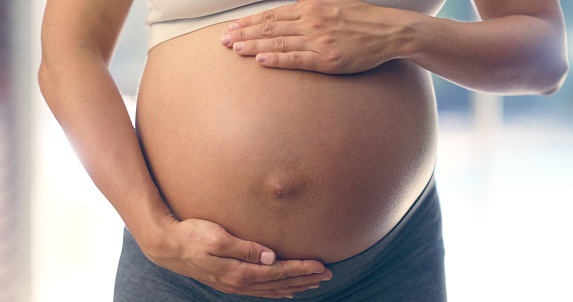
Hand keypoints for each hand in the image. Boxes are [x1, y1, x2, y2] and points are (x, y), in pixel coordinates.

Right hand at [138, 218, 331, 298]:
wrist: (167, 246)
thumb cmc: (192, 236)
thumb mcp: (217, 238)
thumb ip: (246, 248)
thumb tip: (272, 257)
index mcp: (239, 272)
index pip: (278, 272)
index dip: (301, 269)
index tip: (321, 266)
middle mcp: (239, 282)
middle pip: (279, 283)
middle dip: (305, 279)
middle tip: (328, 275)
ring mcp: (234, 284)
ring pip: (272, 289)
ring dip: (294, 286)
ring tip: (313, 284)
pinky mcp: (229, 281)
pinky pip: (260, 290)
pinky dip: (276, 291)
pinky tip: (285, 291)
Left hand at [220, 0, 417, 73]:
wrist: (388, 31)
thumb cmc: (361, 19)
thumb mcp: (332, 3)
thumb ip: (309, 8)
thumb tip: (288, 13)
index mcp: (310, 6)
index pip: (272, 15)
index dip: (249, 22)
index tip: (232, 28)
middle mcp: (310, 21)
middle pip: (269, 28)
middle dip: (244, 34)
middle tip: (224, 41)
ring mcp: (317, 40)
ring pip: (278, 43)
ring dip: (253, 47)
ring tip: (235, 50)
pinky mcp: (326, 59)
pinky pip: (296, 59)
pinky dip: (277, 60)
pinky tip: (261, 61)